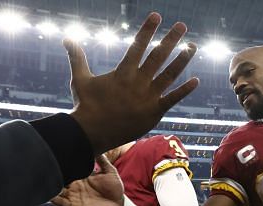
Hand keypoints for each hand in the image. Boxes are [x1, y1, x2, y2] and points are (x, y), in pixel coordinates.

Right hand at [51, 155, 123, 205]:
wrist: (118, 205)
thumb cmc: (115, 188)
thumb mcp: (110, 171)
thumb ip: (102, 160)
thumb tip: (97, 145)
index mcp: (81, 176)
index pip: (68, 168)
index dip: (62, 162)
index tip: (55, 154)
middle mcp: (74, 186)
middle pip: (60, 178)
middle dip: (52, 173)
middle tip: (45, 165)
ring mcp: (73, 196)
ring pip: (57, 190)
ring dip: (51, 185)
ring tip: (44, 179)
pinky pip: (61, 202)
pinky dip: (54, 199)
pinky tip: (50, 194)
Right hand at [65, 13, 198, 153]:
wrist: (91, 133)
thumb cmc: (85, 105)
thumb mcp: (79, 78)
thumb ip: (77, 57)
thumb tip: (66, 38)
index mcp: (123, 72)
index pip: (138, 45)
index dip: (148, 30)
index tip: (157, 16)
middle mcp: (138, 82)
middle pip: (158, 56)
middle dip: (171, 39)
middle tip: (182, 26)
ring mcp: (147, 97)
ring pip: (169, 75)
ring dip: (182, 60)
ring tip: (192, 47)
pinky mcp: (153, 112)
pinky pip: (172, 99)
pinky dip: (184, 90)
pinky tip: (195, 80)